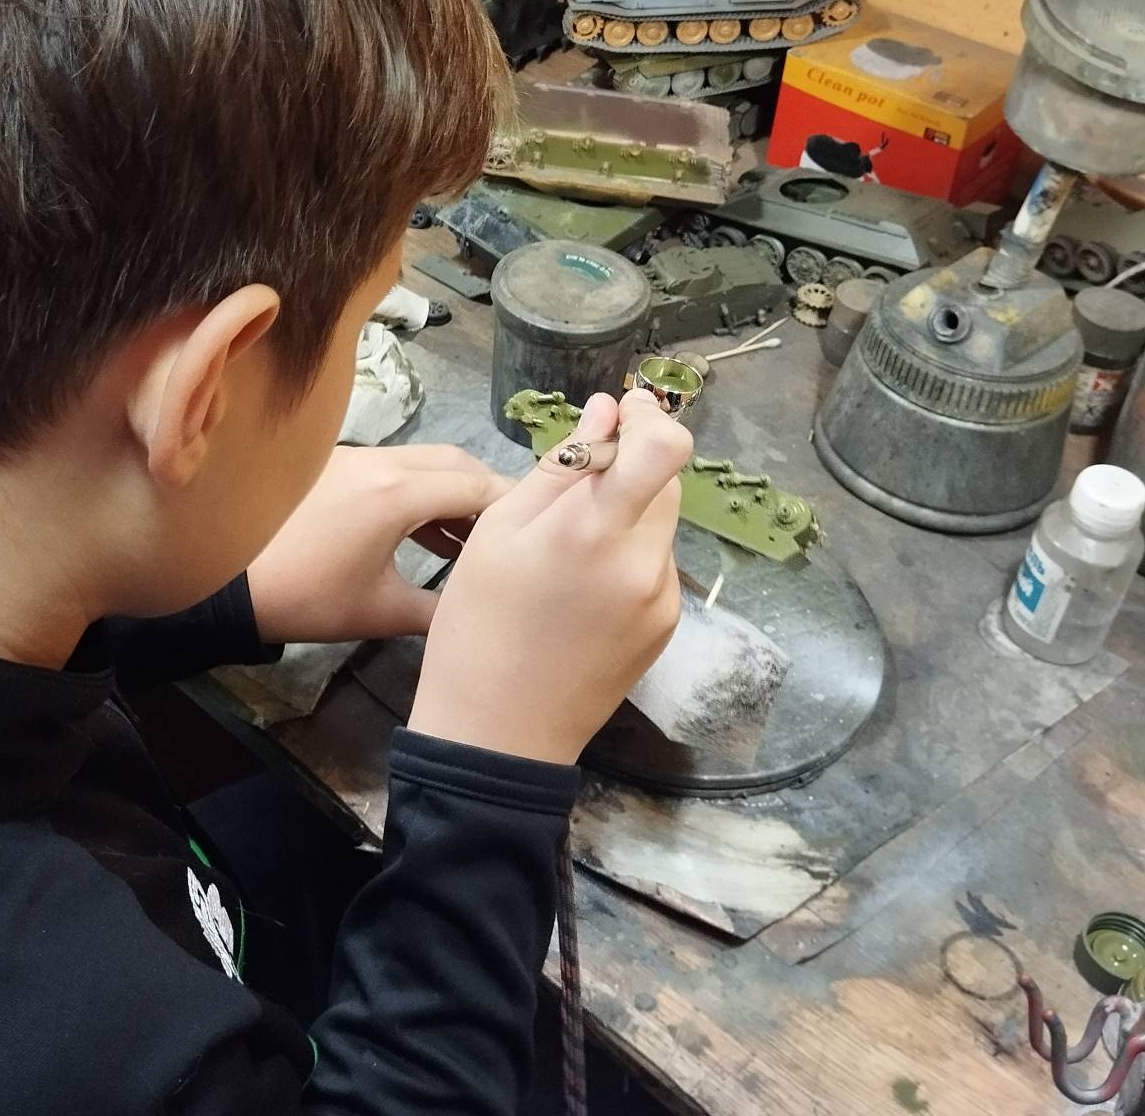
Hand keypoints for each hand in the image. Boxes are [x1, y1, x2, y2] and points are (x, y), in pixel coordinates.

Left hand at [247, 446, 512, 644]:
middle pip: (456, 463)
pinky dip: (422, 495)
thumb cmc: (306, 597)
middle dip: (488, 497)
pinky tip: (431, 537)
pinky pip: (395, 470)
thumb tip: (478, 616)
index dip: (513, 508)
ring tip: (476, 543)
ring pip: (425, 464)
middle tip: (511, 536)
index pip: (478, 486)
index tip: (538, 533)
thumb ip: (440, 611)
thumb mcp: (381, 611)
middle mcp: (381, 461)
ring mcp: (355, 458)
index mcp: (398, 492)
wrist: (225, 581)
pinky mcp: (334, 466)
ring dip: (454, 496)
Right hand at [408, 390, 689, 764]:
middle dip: (629, 467)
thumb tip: (606, 412)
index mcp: (595, 533)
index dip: (652, 419)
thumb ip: (559, 468)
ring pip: (660, 523)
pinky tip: (580, 589)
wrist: (499, 732)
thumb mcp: (498, 533)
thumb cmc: (478, 626)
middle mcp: (645, 563)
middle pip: (665, 481)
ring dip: (627, 512)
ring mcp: (663, 599)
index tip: (625, 412)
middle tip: (572, 486)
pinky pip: (655, 566)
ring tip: (565, 550)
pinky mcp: (667, 627)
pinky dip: (626, 556)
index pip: (666, 449)